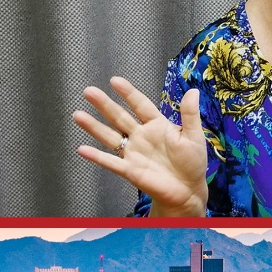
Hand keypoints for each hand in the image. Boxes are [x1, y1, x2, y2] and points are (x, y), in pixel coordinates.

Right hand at [74, 76, 207, 215]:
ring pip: (110, 136)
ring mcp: (133, 153)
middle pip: (119, 117)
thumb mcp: (194, 136)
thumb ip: (190, 114)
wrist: (188, 191)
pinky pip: (111, 162)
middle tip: (89, 92)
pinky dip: (97, 157)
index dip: (128, 93)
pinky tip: (82, 149)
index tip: (115, 81)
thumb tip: (193, 91)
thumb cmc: (192, 162)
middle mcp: (141, 136)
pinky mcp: (130, 170)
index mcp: (157, 125)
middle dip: (104, 105)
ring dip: (94, 127)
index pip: (140, 105)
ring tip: (78, 115)